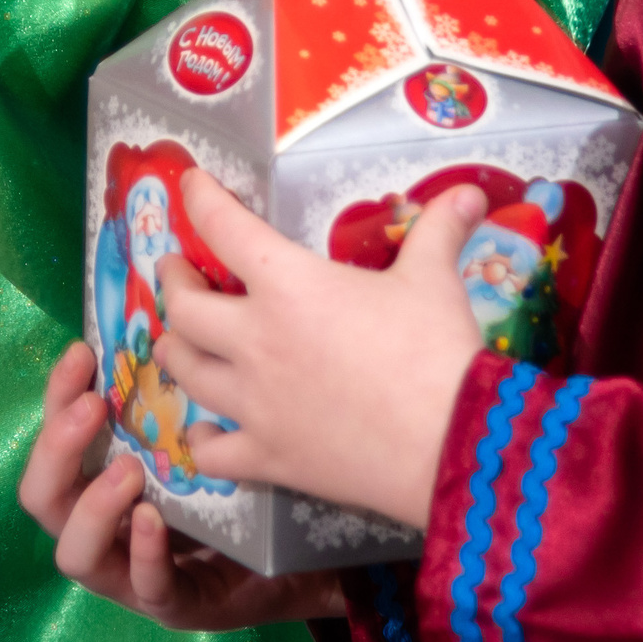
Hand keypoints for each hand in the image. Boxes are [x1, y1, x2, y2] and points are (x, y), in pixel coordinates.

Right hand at [18, 341, 342, 630]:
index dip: (57, 394)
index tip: (79, 352)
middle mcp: (107, 523)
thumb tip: (191, 287)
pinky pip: (146, 587)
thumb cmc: (247, 484)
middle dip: (56, 449)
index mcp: (106, 473)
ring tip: (126, 472)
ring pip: (74, 551)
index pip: (57, 433)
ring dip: (92, 507)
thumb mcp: (211, 428)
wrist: (301, 560)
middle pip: (43, 494)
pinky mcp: (174, 603)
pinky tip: (155, 522)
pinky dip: (144, 554)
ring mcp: (132, 569)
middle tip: (91, 409)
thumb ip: (186, 379)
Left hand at [154, 169, 482, 528]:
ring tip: (174, 340)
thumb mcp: (434, 278)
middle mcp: (256, 339)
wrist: (451, 445)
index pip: (225, 228)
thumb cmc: (436, 351)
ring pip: (185, 373)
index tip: (190, 185)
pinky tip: (201, 432)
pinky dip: (200, 440)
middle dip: (173, 283)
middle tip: (176, 271)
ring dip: (174, 350)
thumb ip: (438, 229)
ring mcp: (255, 403)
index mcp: (288, 284)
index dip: (200, 200)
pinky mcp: (268, 456)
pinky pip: (212, 452)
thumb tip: (469, 193)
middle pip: (184, 308)